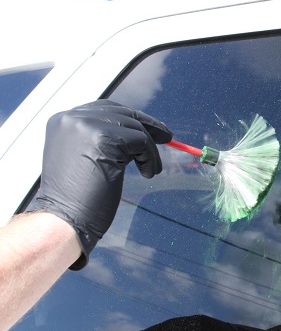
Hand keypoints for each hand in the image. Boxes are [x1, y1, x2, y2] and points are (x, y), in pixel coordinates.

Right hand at [28, 100, 172, 269]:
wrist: (63, 220)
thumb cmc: (77, 199)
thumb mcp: (85, 159)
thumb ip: (102, 141)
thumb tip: (136, 133)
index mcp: (64, 122)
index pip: (105, 109)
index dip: (130, 118)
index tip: (150, 128)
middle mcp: (72, 119)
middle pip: (122, 113)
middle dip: (148, 125)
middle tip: (167, 137)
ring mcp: (87, 126)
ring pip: (135, 128)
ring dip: (149, 150)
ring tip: (152, 170)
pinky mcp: (105, 138)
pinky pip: (141, 141)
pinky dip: (150, 157)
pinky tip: (148, 173)